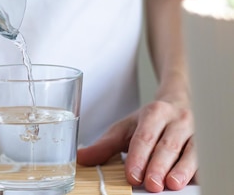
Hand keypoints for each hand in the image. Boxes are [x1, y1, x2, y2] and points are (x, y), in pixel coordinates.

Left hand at [77, 99, 195, 191]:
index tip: (132, 175)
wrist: (178, 103)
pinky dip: (198, 170)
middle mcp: (177, 120)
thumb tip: (81, 158)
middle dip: (158, 166)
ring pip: (190, 151)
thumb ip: (104, 146)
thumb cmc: (150, 121)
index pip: (145, 136)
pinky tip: (193, 180)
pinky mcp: (207, 143)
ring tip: (171, 185)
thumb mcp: (125, 129)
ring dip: (181, 170)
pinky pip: (205, 157)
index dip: (138, 157)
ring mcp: (195, 131)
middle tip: (150, 184)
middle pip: (167, 145)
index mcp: (155, 113)